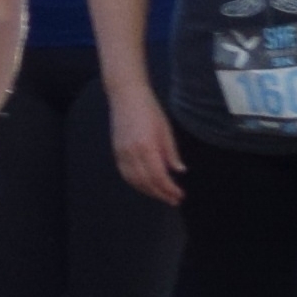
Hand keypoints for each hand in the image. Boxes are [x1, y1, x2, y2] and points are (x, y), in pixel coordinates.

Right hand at [108, 87, 186, 204]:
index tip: (180, 195)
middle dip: (160, 194)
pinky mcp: (116, 152)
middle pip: (145, 182)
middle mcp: (131, 153)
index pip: (158, 176)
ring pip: (133, 181)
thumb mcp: (166, 130)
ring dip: (148, 191)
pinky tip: (146, 186)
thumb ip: (171, 153)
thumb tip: (179, 171)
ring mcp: (121, 153)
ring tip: (161, 196)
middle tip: (173, 200)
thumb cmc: (150, 110)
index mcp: (146, 147)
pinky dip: (136, 183)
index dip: (169, 189)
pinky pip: (125, 174)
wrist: (126, 97)